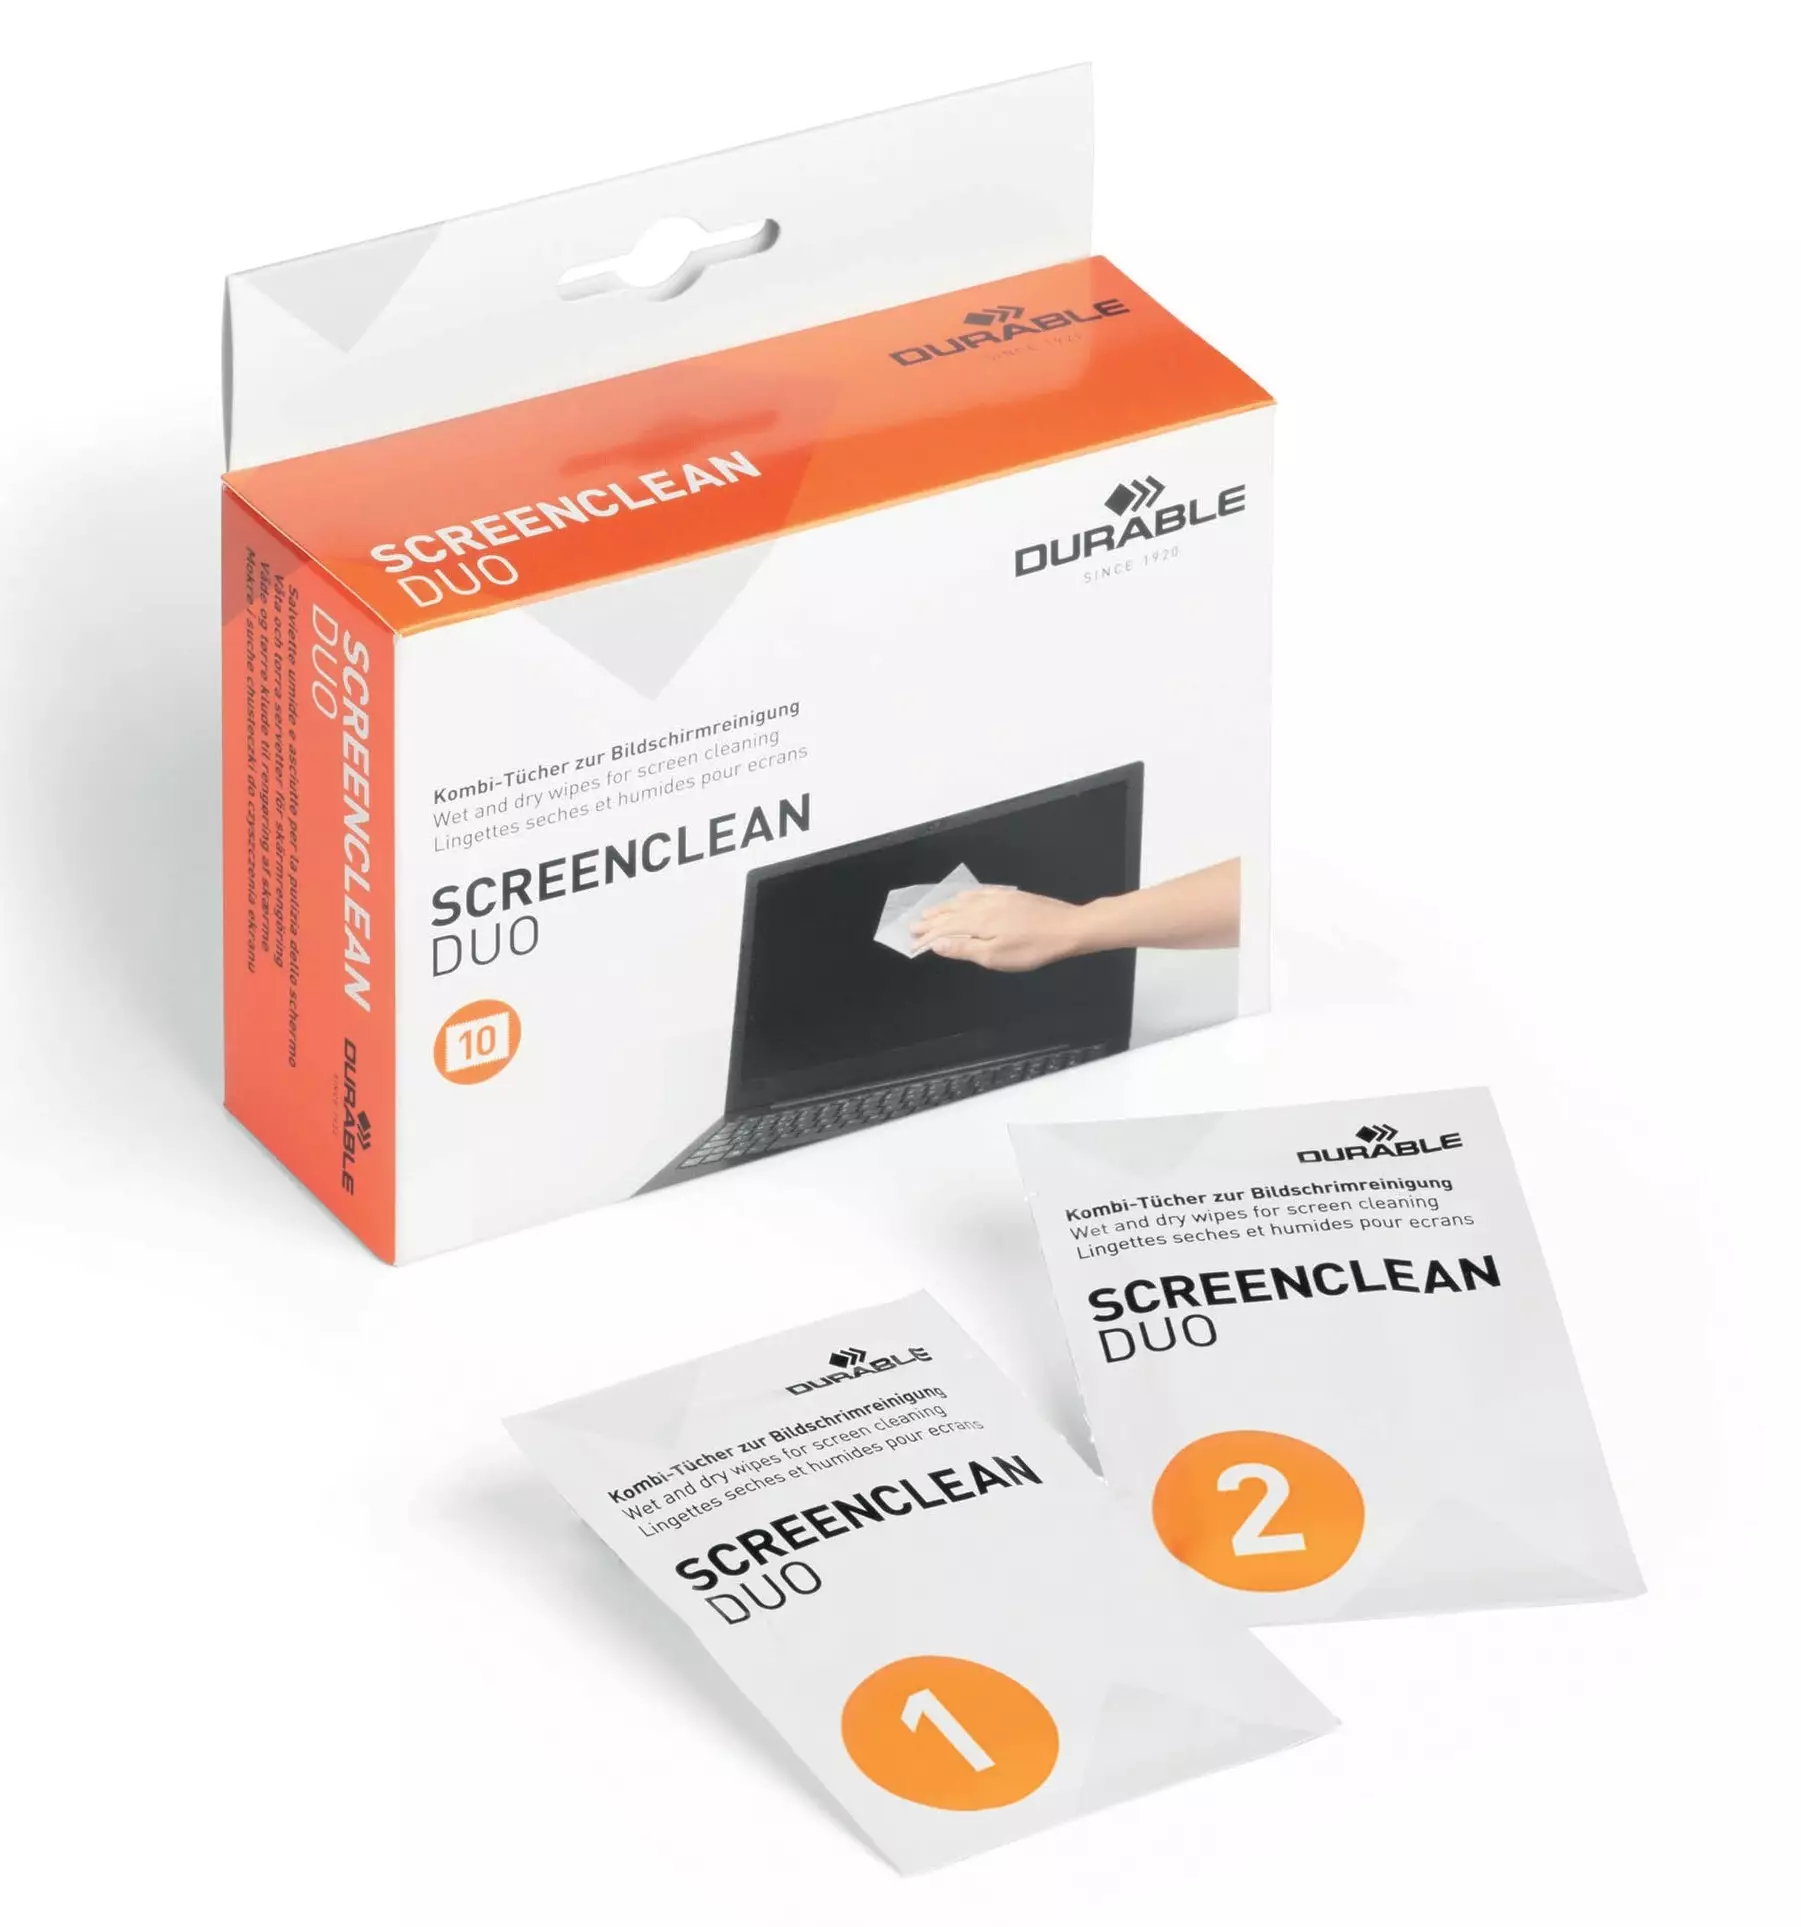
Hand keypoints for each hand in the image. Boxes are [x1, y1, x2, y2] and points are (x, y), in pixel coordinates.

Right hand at [912, 889, 1090, 971]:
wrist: (1067, 928)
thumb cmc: (1032, 948)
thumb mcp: (995, 957)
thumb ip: (964, 949)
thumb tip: (937, 944)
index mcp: (977, 922)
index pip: (944, 929)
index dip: (927, 937)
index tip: (913, 943)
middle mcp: (983, 905)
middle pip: (950, 913)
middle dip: (931, 920)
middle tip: (913, 925)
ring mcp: (997, 898)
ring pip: (963, 901)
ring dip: (944, 907)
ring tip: (930, 911)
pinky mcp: (1010, 896)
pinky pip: (979, 893)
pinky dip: (964, 896)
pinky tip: (963, 897)